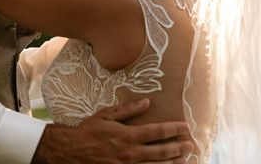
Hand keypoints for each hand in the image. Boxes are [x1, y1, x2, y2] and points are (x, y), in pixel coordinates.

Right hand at [32, 99, 193, 163]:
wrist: (70, 151)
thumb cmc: (88, 131)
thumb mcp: (106, 115)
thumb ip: (128, 110)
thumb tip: (147, 102)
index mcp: (128, 135)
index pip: (157, 132)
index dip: (174, 130)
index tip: (185, 127)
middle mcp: (131, 153)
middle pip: (162, 152)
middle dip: (178, 148)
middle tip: (190, 145)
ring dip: (172, 163)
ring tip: (184, 159)